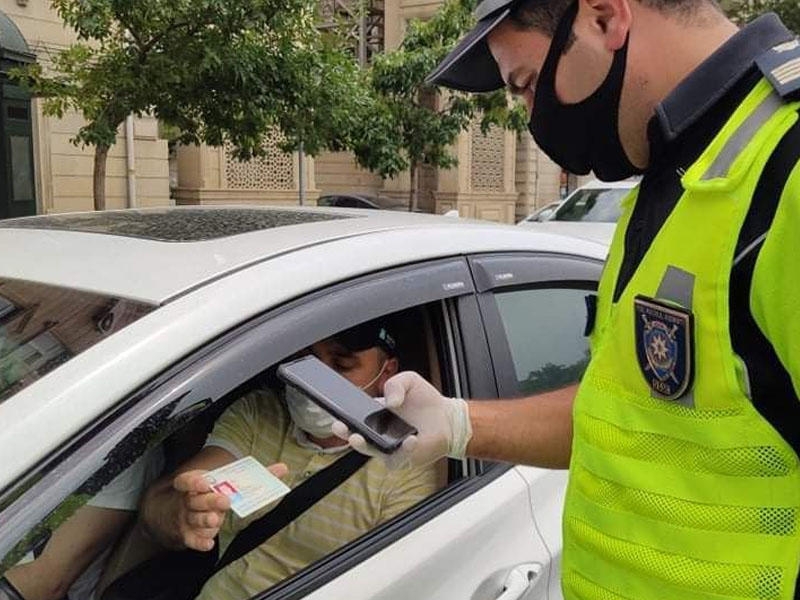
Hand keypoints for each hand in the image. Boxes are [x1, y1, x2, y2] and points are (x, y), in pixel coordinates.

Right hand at [172, 464, 286, 550]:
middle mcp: (189, 500)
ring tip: (216, 520)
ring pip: (194, 519)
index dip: (195, 481)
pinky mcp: (188, 534)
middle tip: (225, 502)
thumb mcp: (227, 481)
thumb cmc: (211, 492)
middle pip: (196, 501)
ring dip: (205, 520)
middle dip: (210, 501)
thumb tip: (282, 468)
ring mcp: (187, 518)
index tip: (206, 483)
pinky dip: (199, 542)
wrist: (184, 510)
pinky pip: (191, 539)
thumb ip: (255, 476)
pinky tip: (209, 544)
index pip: (188, 480)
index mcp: (196, 484)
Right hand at [332, 371, 470, 469]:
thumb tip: (389, 402)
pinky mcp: (404, 458)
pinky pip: (397, 458)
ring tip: (360, 438)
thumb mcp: (408, 381)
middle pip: (356, 437)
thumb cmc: (425, 400)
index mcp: (375, 415)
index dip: (343, 417)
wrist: (447, 418)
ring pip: (372, 451)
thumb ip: (395, 384)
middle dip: (345, 434)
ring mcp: (389, 447)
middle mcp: (379, 433)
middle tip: (342, 428)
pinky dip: (402, 450)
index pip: (354, 418)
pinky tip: (409, 440)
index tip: (336, 415)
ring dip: (364, 446)